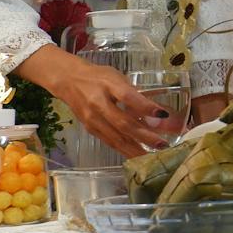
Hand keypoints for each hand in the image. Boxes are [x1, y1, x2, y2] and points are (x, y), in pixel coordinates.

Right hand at [21, 45, 170, 157]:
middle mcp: (99, 103)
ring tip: (153, 155)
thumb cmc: (99, 77)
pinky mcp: (89, 128)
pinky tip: (136, 155)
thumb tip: (158, 112)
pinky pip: (109, 141)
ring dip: (136, 148)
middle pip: (123, 123)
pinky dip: (124, 150)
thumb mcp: (118, 77)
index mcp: (108, 85)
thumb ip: (135, 93)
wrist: (68, 80)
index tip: (163, 114)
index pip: (128, 97)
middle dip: (145, 135)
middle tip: (163, 143)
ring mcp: (92, 118)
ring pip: (116, 137)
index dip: (145, 106)